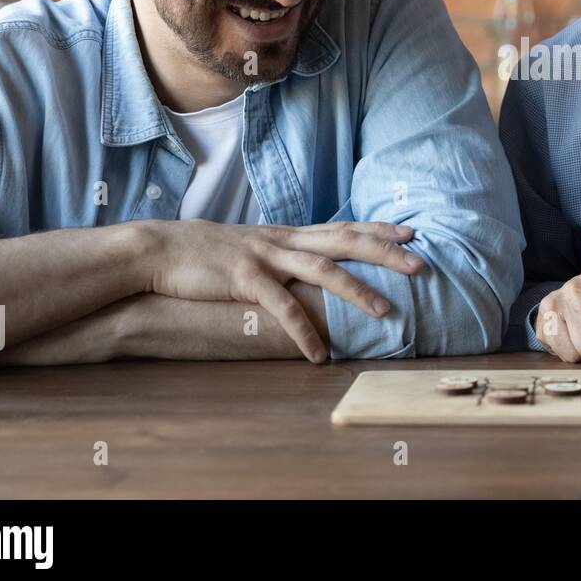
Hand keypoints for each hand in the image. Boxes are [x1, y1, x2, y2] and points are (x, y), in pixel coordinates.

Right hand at [142, 220, 424, 363]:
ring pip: (323, 269)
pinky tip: (320, 354)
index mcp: (288, 234)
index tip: (412, 231)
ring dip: (358, 291)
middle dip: (386, 252)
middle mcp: (284, 241)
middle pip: (345, 241)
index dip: (379, 228)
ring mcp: (265, 257)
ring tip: (387, 311)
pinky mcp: (244, 279)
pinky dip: (304, 331)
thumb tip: (307, 263)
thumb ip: (281, 254)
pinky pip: (281, 307)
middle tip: (422, 264)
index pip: (343, 226)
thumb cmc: (206, 254)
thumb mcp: (252, 247)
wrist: (159, 250)